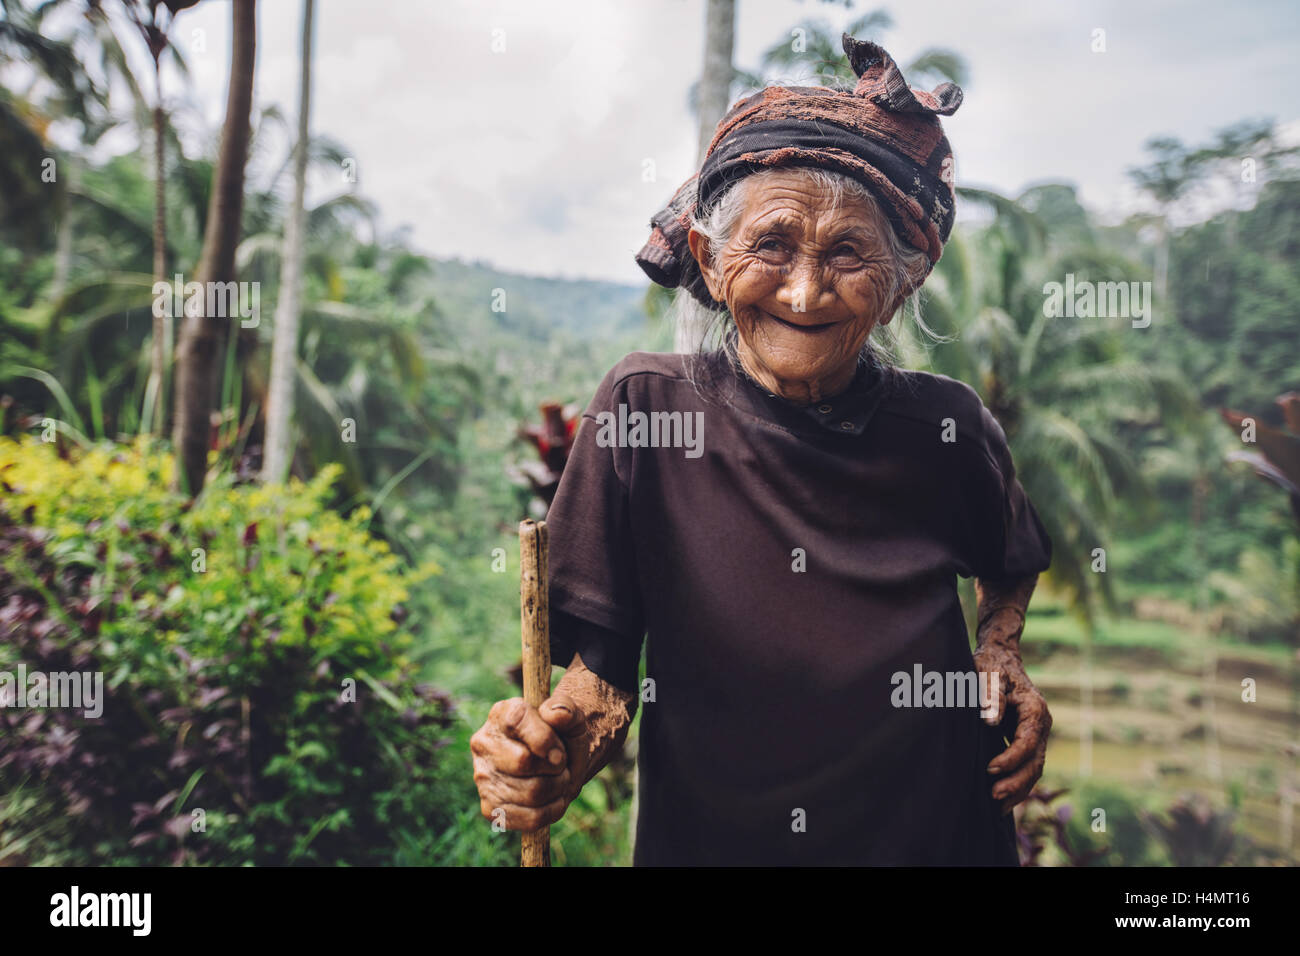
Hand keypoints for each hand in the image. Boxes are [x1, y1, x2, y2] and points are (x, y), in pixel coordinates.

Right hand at [469, 693, 587, 830]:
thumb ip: (566, 709)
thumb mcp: (571, 716)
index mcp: (500, 714)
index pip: (518, 722)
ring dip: (558, 788)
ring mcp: (483, 777)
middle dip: (555, 766)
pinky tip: (553, 798)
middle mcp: (484, 744)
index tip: (559, 749)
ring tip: (558, 779)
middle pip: (523, 762)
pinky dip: (552, 810)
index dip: (545, 739)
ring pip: (532, 793)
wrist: (560, 763)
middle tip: (561, 764)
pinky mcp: (491, 808)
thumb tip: (555, 714)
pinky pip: (530, 818)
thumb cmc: (562, 735)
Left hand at [973, 632, 1051, 814]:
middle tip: (994, 796)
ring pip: (1034, 769)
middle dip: (1016, 782)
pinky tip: (1002, 801)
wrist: (1000, 657)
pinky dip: (1017, 784)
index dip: (1011, 758)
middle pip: (1035, 761)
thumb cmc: (992, 664)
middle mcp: (1041, 725)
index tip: (990, 768)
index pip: (1027, 741)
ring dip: (1018, 789)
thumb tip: (991, 721)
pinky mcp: (1027, 740)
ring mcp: (1036, 734)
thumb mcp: (989, 673)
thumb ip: (990, 695)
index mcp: (1035, 710)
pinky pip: (1027, 767)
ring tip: (997, 807)